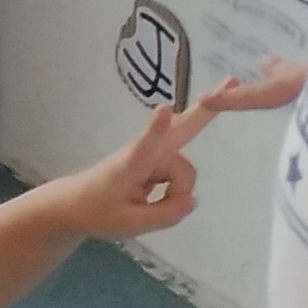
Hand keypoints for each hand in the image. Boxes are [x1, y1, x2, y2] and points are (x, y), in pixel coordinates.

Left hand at [54, 61, 305, 241]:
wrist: (75, 204)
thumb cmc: (96, 211)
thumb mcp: (130, 224)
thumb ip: (166, 214)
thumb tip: (193, 200)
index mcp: (130, 165)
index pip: (145, 146)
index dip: (157, 129)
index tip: (164, 109)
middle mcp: (145, 154)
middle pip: (182, 129)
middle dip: (206, 111)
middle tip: (232, 83)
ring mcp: (153, 154)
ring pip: (184, 174)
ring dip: (175, 193)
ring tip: (148, 206)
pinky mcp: (156, 160)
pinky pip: (178, 177)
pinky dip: (176, 188)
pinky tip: (160, 196)